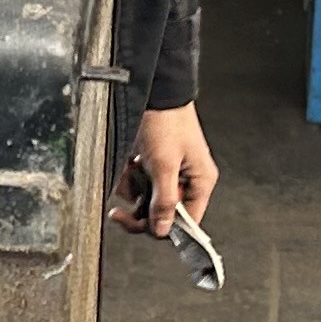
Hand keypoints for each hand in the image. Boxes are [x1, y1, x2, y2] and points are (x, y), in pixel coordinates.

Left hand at [110, 103, 216, 235]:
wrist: (153, 91)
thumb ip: (164, 201)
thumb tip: (163, 230)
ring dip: (133, 190)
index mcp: (200, 182)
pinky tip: (129, 164)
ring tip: (130, 172)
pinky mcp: (155, 164)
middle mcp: (188, 180)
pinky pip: (140, 183)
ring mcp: (171, 172)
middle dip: (141, 210)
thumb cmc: (166, 121)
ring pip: (148, 199)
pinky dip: (130, 177)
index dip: (163, 227)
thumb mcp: (163, 165)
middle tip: (119, 213)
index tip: (141, 226)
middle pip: (164, 213)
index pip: (186, 222)